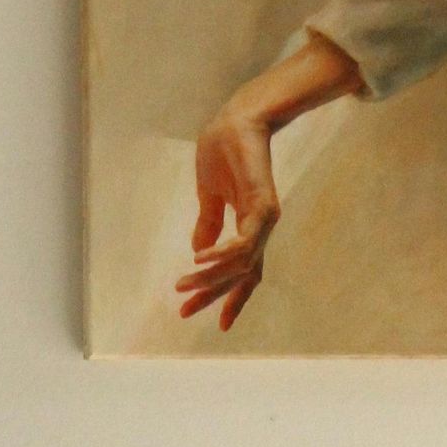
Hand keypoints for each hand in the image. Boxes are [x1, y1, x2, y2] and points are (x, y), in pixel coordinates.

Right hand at [179, 101, 279, 329]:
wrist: (236, 121)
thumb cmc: (225, 151)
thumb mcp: (210, 195)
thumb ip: (208, 224)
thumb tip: (199, 254)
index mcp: (249, 228)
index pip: (244, 273)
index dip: (232, 298)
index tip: (219, 325)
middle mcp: (261, 228)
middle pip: (240, 276)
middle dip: (212, 296)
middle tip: (185, 311)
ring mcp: (264, 218)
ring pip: (240, 264)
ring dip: (209, 277)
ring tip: (182, 284)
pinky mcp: (261, 204)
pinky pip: (242, 242)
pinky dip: (220, 254)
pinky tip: (199, 260)